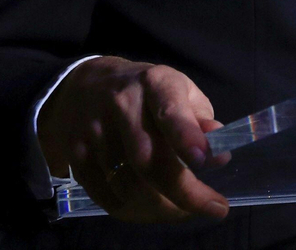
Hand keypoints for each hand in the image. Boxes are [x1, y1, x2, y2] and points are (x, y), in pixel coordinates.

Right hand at [37, 56, 229, 223]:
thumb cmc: (147, 92)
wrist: (85, 83)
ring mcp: (94, 130)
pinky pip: (106, 196)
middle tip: (212, 207)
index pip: (170, 111)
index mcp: (155, 83)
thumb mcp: (181, 92)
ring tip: (182, 210)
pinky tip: (151, 210)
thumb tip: (219, 157)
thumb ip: (201, 121)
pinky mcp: (76, 154)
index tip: (204, 161)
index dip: (186, 137)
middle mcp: (122, 104)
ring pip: (127, 184)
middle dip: (183, 192)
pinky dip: (132, 212)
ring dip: (160, 208)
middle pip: (148, 159)